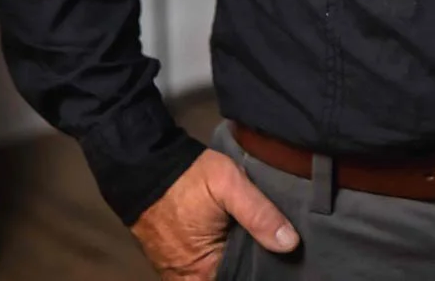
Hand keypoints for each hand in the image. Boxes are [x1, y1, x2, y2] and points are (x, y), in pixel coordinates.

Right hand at [128, 147, 301, 278]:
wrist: (143, 164)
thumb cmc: (187, 176)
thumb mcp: (229, 184)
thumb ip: (260, 214)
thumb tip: (290, 244)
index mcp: (203, 271)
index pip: (243, 280)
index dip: (262, 270)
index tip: (279, 260)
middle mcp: (188, 279)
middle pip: (228, 278)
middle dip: (247, 266)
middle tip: (269, 247)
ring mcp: (176, 272)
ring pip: (214, 275)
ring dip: (232, 263)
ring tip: (253, 243)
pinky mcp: (170, 261)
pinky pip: (199, 269)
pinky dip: (216, 260)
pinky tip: (232, 242)